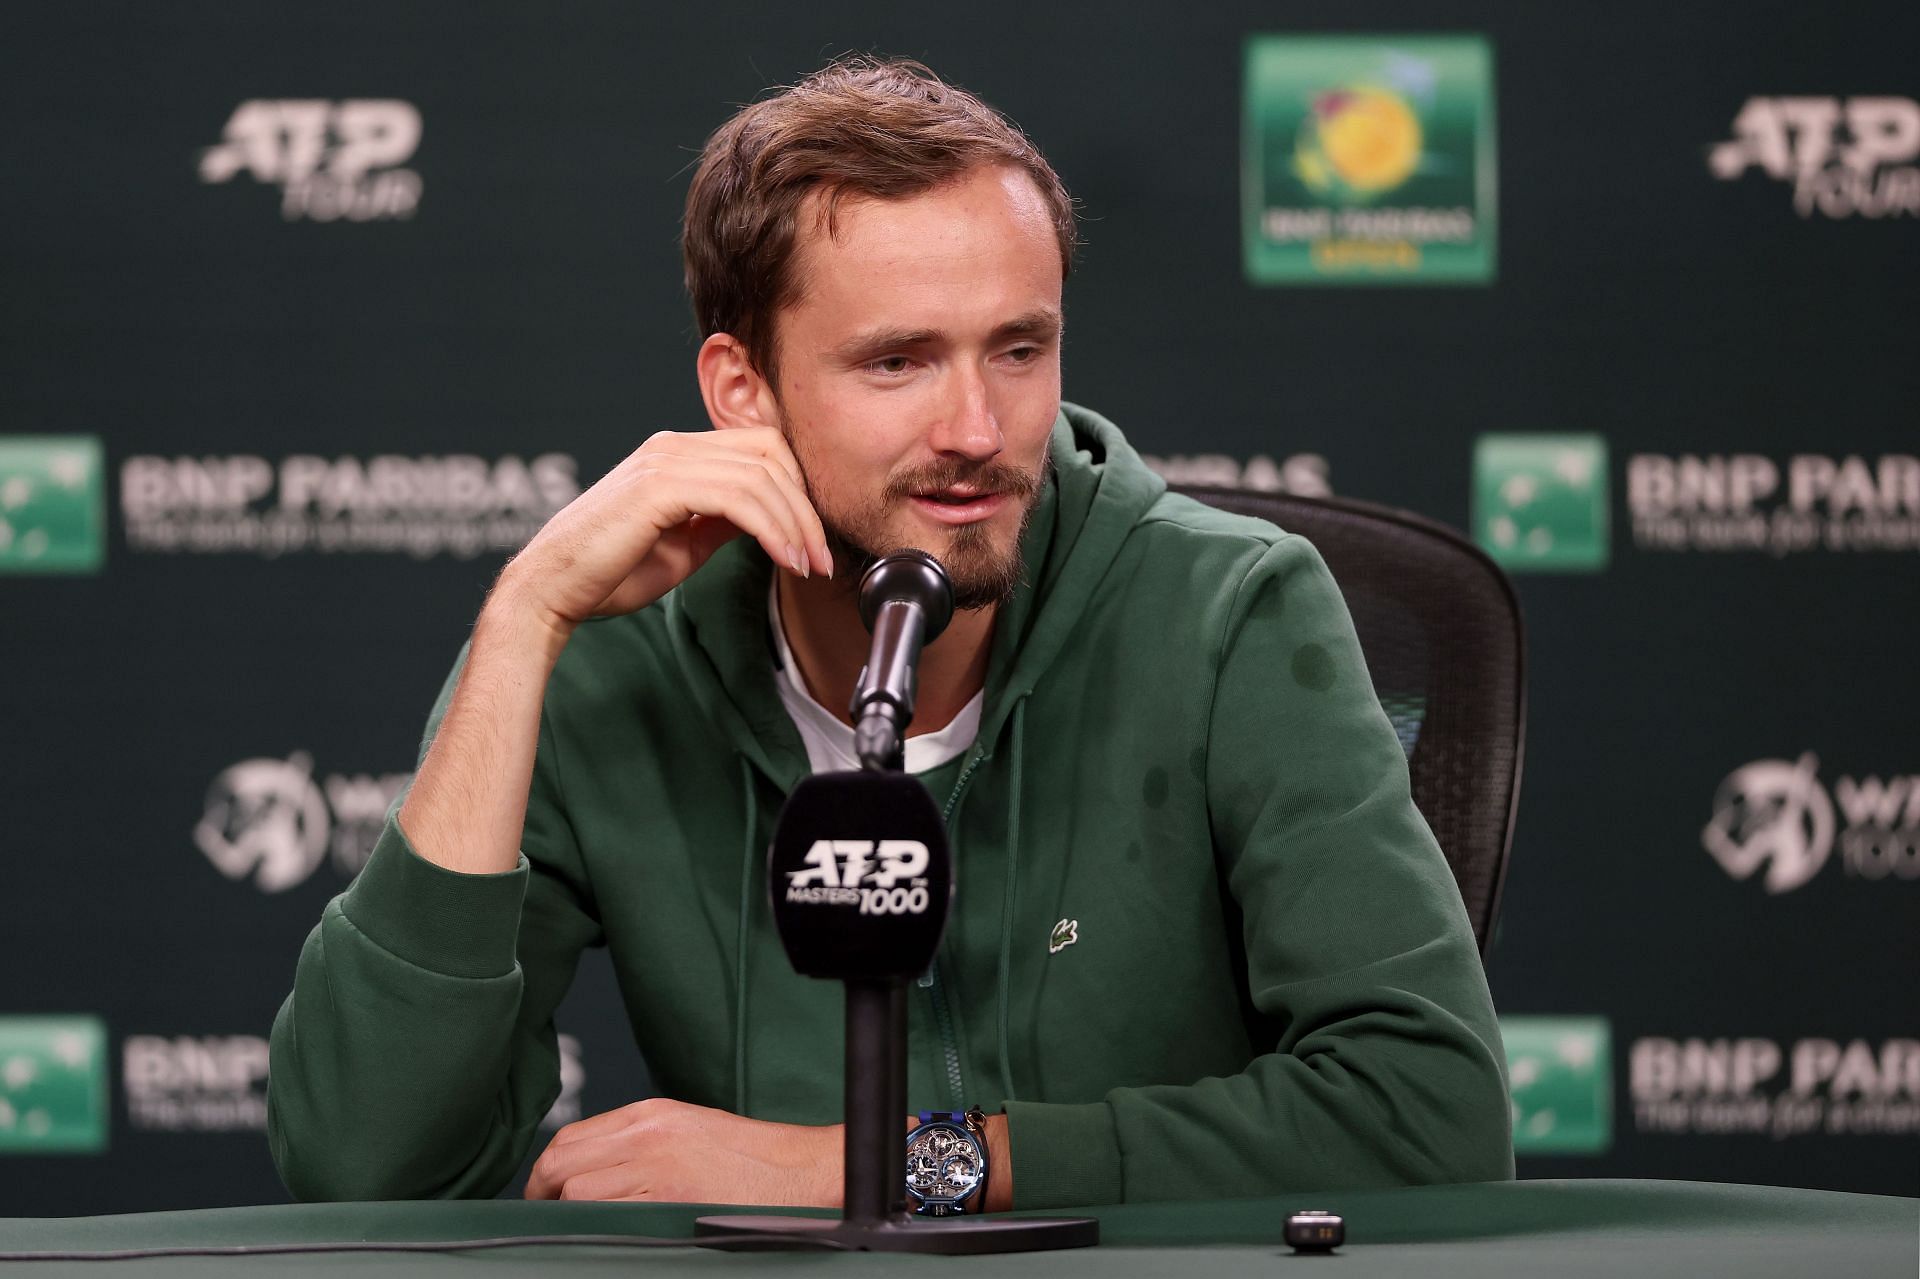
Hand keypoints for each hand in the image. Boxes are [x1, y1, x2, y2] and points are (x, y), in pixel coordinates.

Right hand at [497, 428, 833, 639]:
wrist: (552, 590)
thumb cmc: (609, 573)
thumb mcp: (684, 544)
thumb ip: (723, 522)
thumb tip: (768, 521)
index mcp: (677, 453)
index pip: (762, 450)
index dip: (799, 491)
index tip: (814, 542)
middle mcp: (672, 446)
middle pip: (771, 455)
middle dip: (807, 508)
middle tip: (823, 558)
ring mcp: (665, 460)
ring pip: (762, 475)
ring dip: (796, 524)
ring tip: (809, 566)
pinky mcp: (659, 486)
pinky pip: (739, 497)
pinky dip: (773, 529)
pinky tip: (784, 560)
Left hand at [524, 1097, 841, 1204]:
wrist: (800, 1172)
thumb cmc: (753, 1160)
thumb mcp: (689, 1130)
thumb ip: (639, 1143)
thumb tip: (592, 1173)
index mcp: (651, 1114)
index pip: (570, 1137)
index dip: (548, 1171)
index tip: (546, 1192)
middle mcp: (646, 1134)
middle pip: (560, 1161)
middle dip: (543, 1193)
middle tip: (547, 1215)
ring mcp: (655, 1166)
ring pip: (576, 1191)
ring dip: (570, 1213)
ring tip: (582, 1228)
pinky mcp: (667, 1198)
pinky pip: (607, 1215)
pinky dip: (597, 1227)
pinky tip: (609, 1233)